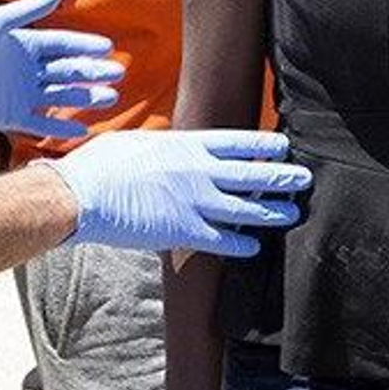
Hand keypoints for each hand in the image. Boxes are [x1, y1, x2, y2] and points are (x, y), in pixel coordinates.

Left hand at [0, 0, 123, 137]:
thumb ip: (28, 9)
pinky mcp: (12, 116)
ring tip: (110, 97)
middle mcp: (28, 70)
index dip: (85, 46)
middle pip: (68, 71)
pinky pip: (42, 122)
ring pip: (61, 96)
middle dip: (93, 72)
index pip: (64, 45)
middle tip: (118, 72)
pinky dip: (61, 126)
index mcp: (27, 46)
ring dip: (85, 97)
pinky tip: (83, 129)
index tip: (108, 47)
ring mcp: (22, 94)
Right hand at [45, 129, 310, 255]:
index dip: (265, 144)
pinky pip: (223, 240)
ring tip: (294, 212)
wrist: (84, 194)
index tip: (284, 145)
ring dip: (273, 211)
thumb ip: (166, 145)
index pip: (238, 142)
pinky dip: (242, 245)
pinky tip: (255, 248)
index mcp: (187, 144)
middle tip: (304, 179)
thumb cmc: (104, 164)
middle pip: (253, 174)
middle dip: (282, 177)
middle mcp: (199, 172)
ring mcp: (195, 203)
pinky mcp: (184, 232)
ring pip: (247, 209)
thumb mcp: (140, 141)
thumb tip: (174, 144)